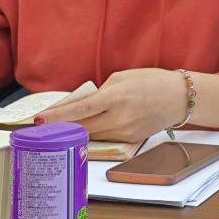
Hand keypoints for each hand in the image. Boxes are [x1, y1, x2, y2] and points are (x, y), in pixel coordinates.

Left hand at [37, 69, 188, 141]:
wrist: (179, 97)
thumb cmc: (154, 82)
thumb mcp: (123, 77)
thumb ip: (101, 91)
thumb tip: (83, 103)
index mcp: (117, 96)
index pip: (80, 109)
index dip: (58, 116)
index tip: (40, 119)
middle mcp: (120, 117)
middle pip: (81, 126)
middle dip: (61, 126)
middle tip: (44, 125)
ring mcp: (125, 131)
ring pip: (91, 135)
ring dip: (76, 130)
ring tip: (63, 125)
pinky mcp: (130, 140)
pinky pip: (105, 138)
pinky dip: (94, 133)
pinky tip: (88, 128)